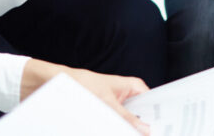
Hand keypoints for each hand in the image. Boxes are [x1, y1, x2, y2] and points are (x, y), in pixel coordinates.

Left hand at [21, 60, 149, 133]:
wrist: (53, 85)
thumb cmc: (80, 82)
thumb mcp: (106, 101)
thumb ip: (125, 116)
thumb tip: (144, 130)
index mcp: (132, 87)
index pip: (153, 103)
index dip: (158, 118)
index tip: (160, 131)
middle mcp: (126, 97)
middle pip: (141, 117)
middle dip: (140, 129)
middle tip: (143, 135)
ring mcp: (116, 108)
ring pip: (126, 124)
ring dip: (125, 130)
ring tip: (117, 129)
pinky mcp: (104, 117)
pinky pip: (113, 127)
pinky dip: (113, 130)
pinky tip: (112, 131)